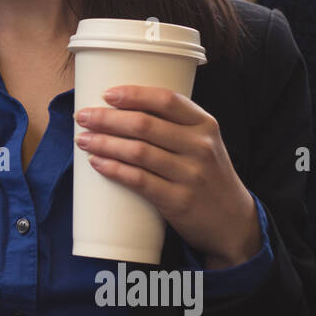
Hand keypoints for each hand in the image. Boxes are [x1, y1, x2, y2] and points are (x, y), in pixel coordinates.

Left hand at [74, 86, 260, 268]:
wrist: (233, 221)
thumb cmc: (208, 175)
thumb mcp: (204, 143)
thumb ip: (175, 125)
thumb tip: (123, 108)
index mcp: (205, 124)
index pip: (167, 100)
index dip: (134, 94)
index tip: (107, 94)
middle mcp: (200, 146)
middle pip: (144, 125)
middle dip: (107, 118)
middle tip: (82, 117)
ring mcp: (191, 174)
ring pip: (138, 152)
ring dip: (104, 143)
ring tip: (82, 139)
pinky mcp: (179, 201)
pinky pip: (139, 180)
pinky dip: (114, 169)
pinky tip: (97, 163)